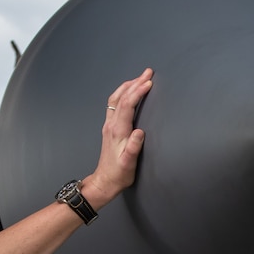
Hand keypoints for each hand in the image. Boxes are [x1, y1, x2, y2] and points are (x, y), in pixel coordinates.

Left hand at [82, 69, 151, 208]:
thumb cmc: (119, 173)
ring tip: (140, 77)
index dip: (137, 92)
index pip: (127, 105)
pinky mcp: (110, 128)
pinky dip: (124, 93)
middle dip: (135, 82)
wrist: (105, 181)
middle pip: (121, 97)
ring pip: (116, 99)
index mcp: (117, 131)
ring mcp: (109, 125)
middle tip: (148, 72)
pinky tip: (129, 92)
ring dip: (128, 86)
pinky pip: (115, 104)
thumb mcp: (129, 163)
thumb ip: (134, 147)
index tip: (149, 82)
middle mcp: (111, 124)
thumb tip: (140, 132)